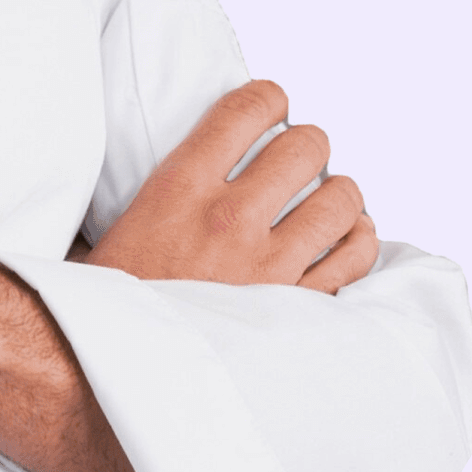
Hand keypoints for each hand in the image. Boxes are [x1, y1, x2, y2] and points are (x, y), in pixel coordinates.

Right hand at [88, 80, 377, 293]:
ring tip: (328, 199)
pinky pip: (355, 257)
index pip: (243, 112)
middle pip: (303, 147)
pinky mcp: (296, 310)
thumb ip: (158, 191)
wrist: (115, 373)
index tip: (274, 105)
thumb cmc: (113, 305)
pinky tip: (346, 238)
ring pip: (340, 199)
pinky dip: (358, 241)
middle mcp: (229, 220)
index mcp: (179, 190)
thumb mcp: (114, 227)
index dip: (268, 98)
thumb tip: (176, 163)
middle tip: (301, 156)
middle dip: (308, 145)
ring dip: (339, 193)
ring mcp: (269, 267)